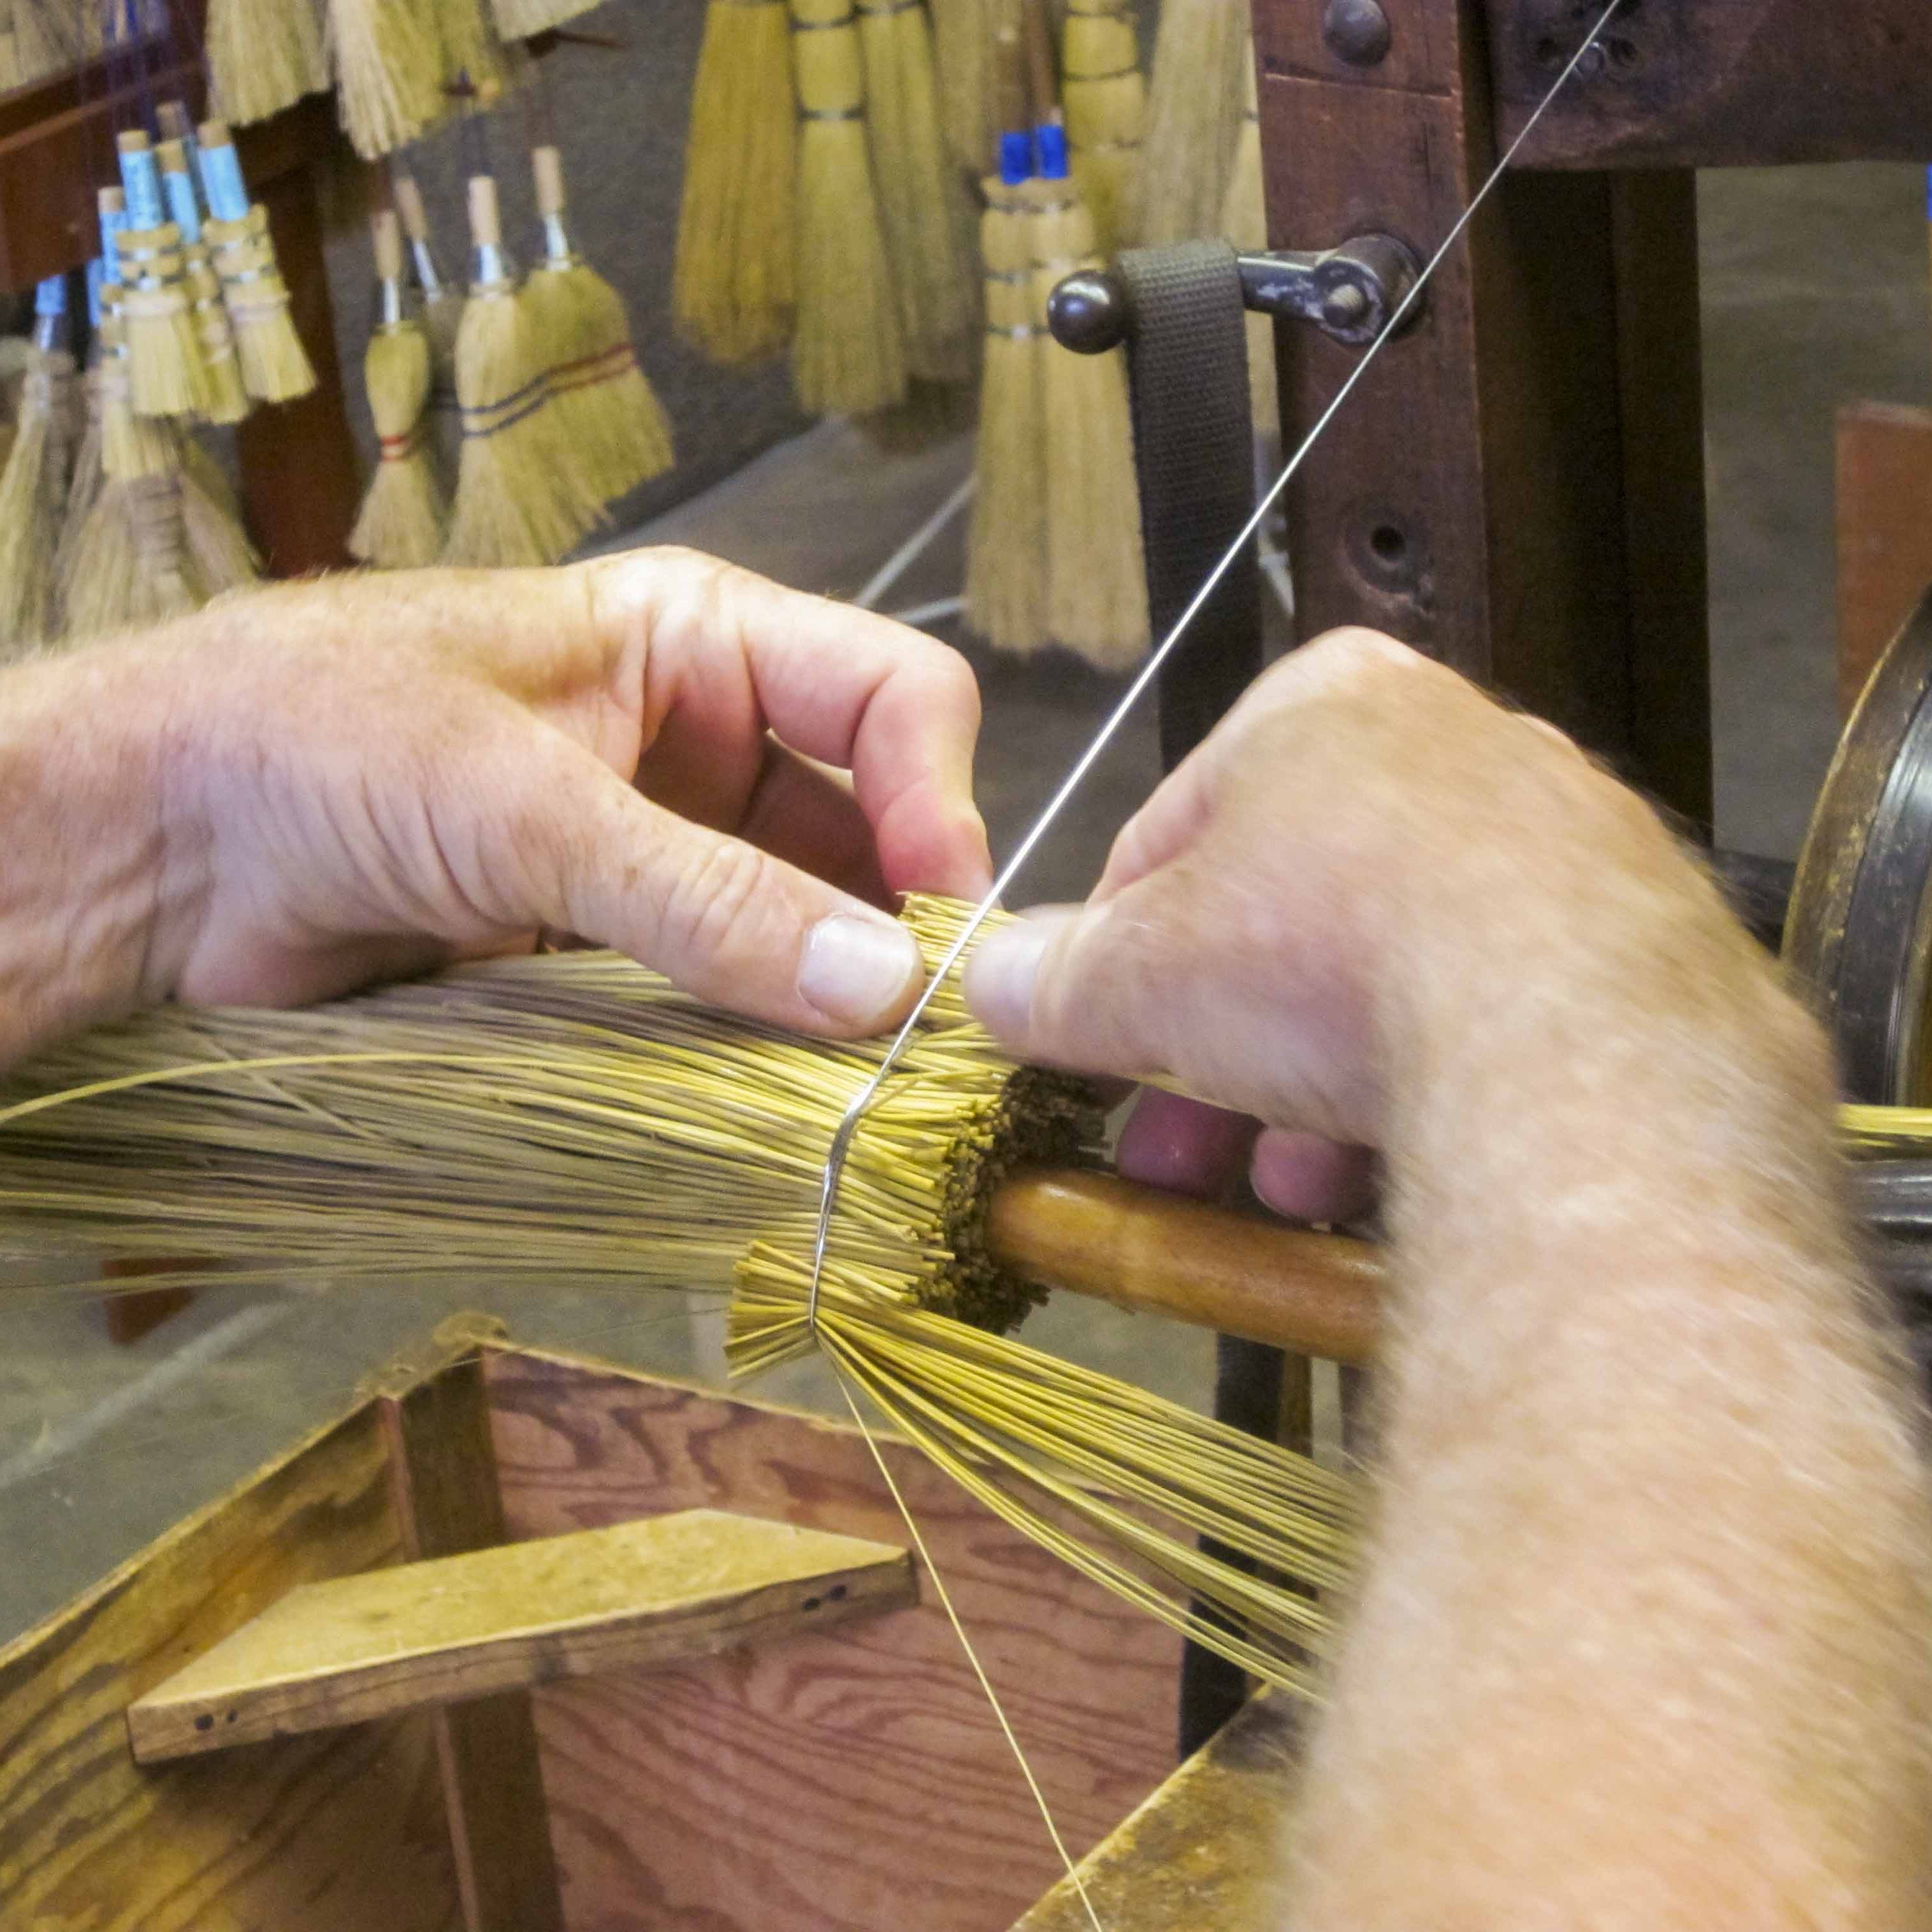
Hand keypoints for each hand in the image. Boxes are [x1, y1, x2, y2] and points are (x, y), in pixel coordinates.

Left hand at [1, 549, 989, 1064]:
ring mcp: (648, 853)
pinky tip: (769, 1099)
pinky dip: (744, 1042)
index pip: (888, 695)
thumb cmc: (321, 742)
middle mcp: (694, 742)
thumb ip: (705, 895)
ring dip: (821, 998)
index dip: (936, 799)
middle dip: (891, 925)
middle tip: (916, 1044)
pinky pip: (710, 993)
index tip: (938, 925)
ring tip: (855, 1089)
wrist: (151, 840)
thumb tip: (882, 991)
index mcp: (697, 642)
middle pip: (857, 827)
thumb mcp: (525, 802)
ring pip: (789, 924)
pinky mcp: (599, 948)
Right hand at [966, 629, 1701, 1217]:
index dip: (1119, 956)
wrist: (1568, 1041)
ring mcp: (1569, 846)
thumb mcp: (1146, 973)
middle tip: (1170, 1152)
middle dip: (1219, 1054)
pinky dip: (1429, 1097)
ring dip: (1314, 1095)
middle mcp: (1459, 746)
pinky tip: (1378, 1180)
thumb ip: (1058, 977)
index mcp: (1328, 703)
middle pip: (1292, 922)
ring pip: (1398, 984)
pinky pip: (1499, 1029)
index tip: (1098, 1047)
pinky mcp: (1645, 950)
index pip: (1176, 834)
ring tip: (1272, 1187)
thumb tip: (985, 984)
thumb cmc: (1329, 952)